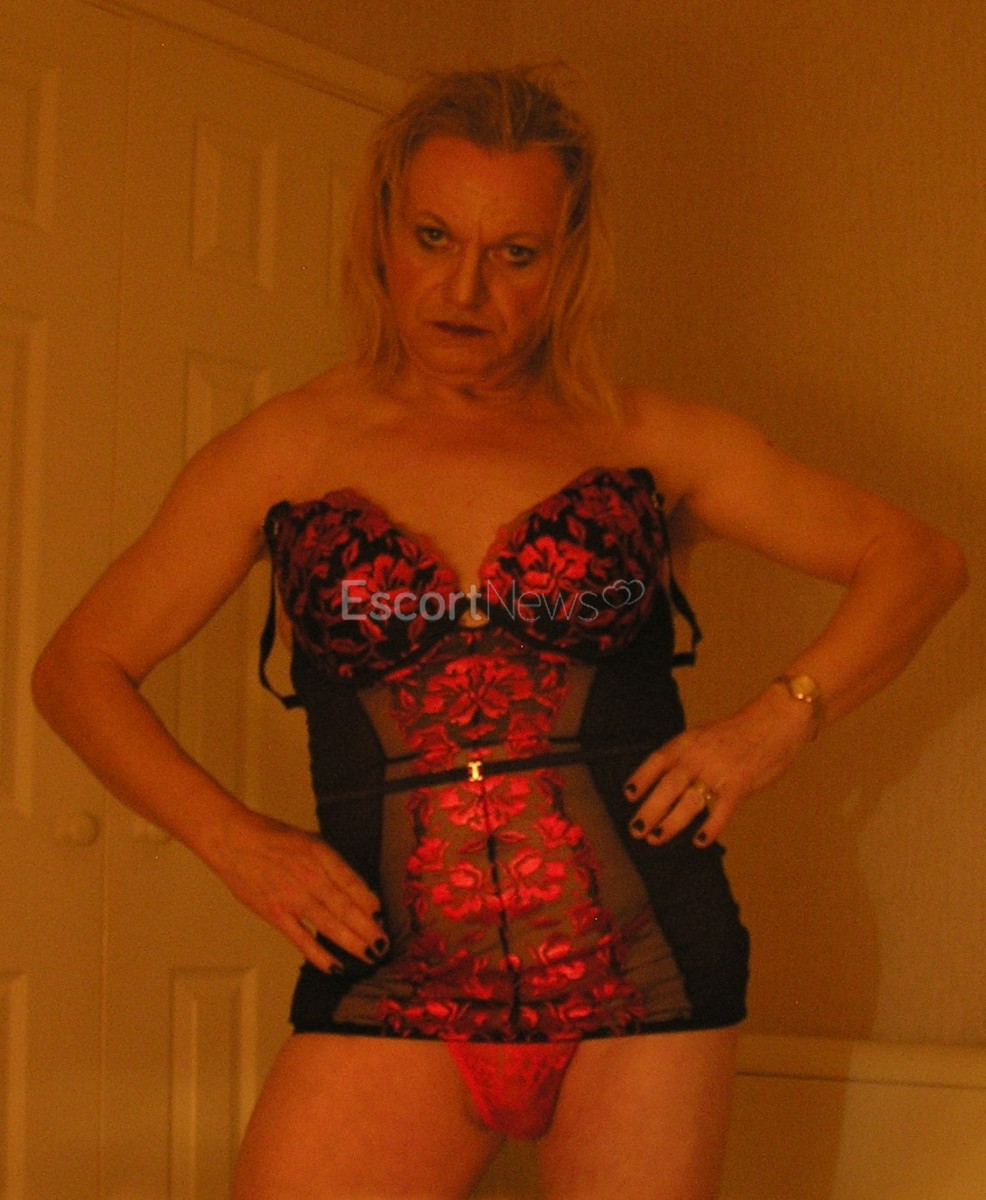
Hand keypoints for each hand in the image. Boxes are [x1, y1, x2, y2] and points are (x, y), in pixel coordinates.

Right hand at [210, 809, 388, 972]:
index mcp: (320, 854)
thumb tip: (359, 892)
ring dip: (352, 942)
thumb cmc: (274, 838)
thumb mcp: (309, 841)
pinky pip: (300, 938)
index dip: (369, 901)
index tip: (382, 916)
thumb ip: (332, 865)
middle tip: (384, 945)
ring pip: (329, 924)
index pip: (352, 881)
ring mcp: (292, 897)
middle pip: (345, 906)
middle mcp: (310, 875)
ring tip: (371, 955)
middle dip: (368, 928)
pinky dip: (318, 955)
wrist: (233, 841)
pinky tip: (335, 967)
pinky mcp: (274, 913)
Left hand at [624, 686, 816, 846]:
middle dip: (648, 811)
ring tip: (656, 838)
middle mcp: (697, 757)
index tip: (628, 795)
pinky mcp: (739, 785)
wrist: (775, 720)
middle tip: (636, 830)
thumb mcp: (705, 737)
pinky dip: (710, 828)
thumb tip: (666, 783)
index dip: (640, 778)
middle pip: (666, 787)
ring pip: (688, 802)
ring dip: (670, 823)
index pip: (656, 761)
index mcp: (687, 742)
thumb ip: (687, 757)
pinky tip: (700, 841)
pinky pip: (720, 811)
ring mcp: (718, 771)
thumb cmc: (739, 732)